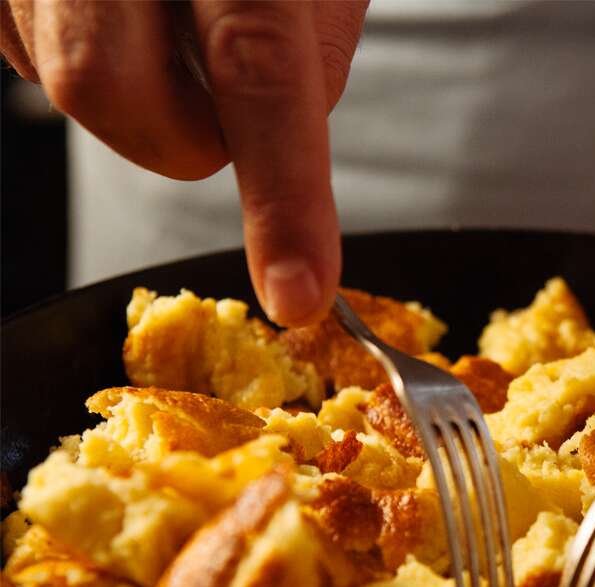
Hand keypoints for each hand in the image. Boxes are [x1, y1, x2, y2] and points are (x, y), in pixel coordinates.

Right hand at [0, 0, 367, 326]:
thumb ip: (308, 46)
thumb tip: (268, 147)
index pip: (257, 71)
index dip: (282, 196)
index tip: (297, 291)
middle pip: (110, 90)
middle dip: (182, 135)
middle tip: (226, 98)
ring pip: (60, 77)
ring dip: (137, 88)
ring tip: (169, 16)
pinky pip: (17, 45)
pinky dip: (86, 50)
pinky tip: (119, 4)